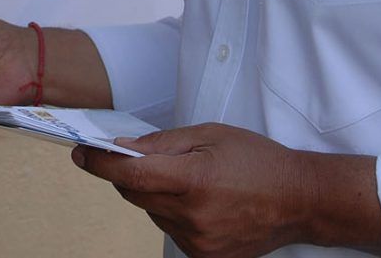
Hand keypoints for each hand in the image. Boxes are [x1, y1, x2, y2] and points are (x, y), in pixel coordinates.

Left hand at [72, 123, 380, 257]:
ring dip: (153, 194)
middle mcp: (192, 217)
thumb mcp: (210, 135)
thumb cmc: (258, 160)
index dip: (99, 164)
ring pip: (151, 212)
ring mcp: (198, 242)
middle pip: (134, 195)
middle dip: (127, 174)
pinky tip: (196, 200)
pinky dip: (171, 211)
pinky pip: (170, 229)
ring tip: (184, 177)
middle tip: (130, 155)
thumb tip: (122, 148)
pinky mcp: (205, 257)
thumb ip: (162, 143)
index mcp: (193, 181)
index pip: (129, 176)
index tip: (80, 153)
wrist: (300, 200)